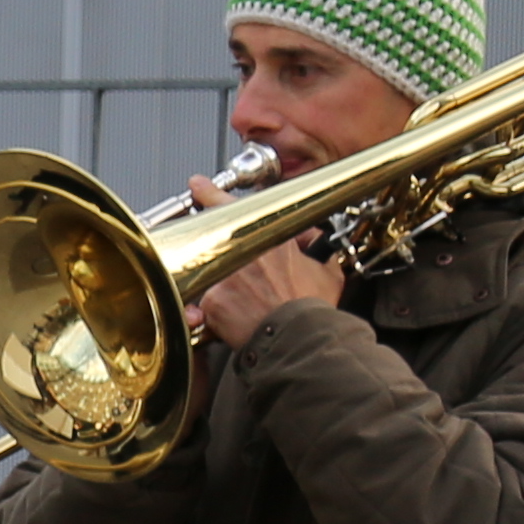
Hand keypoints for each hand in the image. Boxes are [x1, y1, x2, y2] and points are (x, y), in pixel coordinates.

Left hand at [181, 176, 342, 349]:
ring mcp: (222, 278)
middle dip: (220, 252)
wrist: (300, 338)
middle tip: (233, 265)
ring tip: (250, 304)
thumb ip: (315, 247)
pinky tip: (241, 321)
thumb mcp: (326, 269)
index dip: (210, 193)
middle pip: (216, 243)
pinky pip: (208, 307)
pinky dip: (220, 315)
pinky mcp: (211, 303)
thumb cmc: (314, 308)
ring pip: (211, 277)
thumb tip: (309, 239)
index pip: (231, 206)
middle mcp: (241, 254)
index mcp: (269, 239)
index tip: (197, 185)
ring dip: (225, 289)